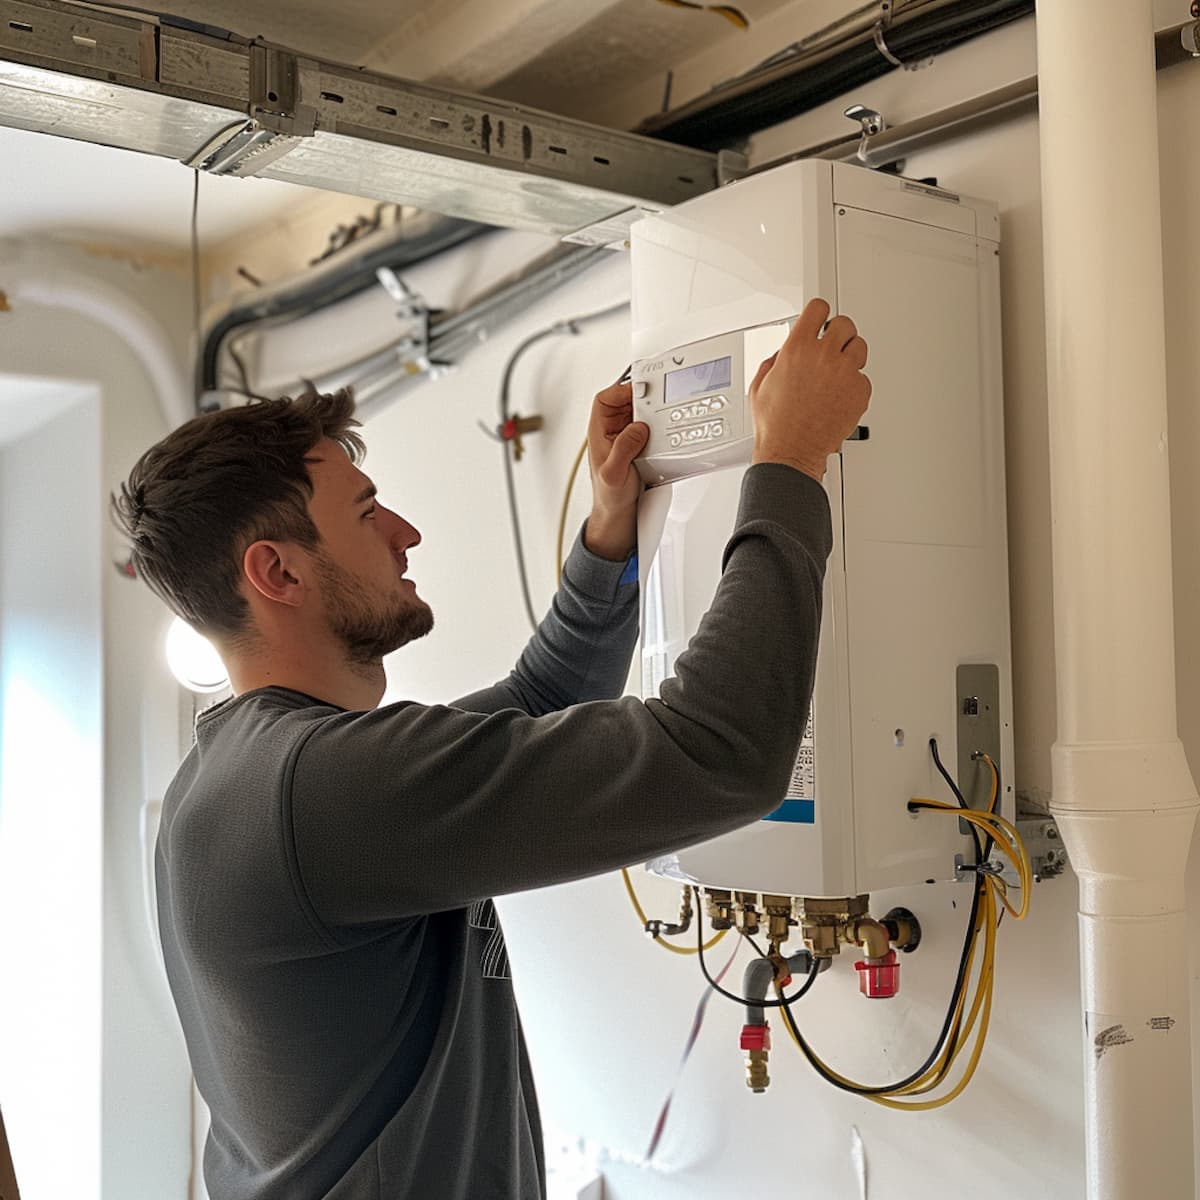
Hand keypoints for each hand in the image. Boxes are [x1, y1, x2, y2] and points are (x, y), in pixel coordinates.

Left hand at [584, 380, 648, 559]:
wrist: (618, 513)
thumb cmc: (608, 496)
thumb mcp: (613, 474)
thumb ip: (623, 449)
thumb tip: (637, 429)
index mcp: (599, 433)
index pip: (604, 400)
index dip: (620, 390)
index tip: (637, 391)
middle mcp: (611, 432)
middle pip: (624, 401)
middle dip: (640, 397)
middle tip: (655, 399)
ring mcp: (625, 438)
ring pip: (638, 413)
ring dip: (650, 411)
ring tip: (660, 413)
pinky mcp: (638, 446)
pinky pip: (648, 427)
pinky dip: (656, 425)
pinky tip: (663, 430)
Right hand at [750, 298, 871, 480]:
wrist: (792, 451)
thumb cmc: (776, 425)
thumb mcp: (761, 385)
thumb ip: (775, 362)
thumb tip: (783, 354)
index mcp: (797, 349)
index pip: (818, 308)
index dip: (820, 312)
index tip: (821, 318)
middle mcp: (823, 356)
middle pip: (844, 324)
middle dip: (839, 334)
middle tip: (834, 345)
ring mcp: (845, 373)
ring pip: (859, 347)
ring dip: (850, 356)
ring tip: (839, 372)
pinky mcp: (859, 391)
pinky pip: (864, 377)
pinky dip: (855, 384)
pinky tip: (841, 395)